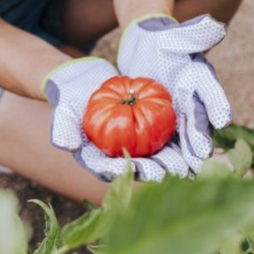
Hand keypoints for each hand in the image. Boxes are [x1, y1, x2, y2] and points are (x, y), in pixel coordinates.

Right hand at [43, 57, 189, 181]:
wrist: (82, 81)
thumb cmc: (69, 98)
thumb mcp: (62, 110)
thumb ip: (63, 129)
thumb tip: (68, 146)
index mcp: (95, 161)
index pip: (113, 171)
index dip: (129, 172)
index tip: (144, 170)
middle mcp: (116, 158)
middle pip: (138, 168)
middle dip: (157, 171)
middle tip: (173, 171)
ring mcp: (131, 147)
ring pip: (153, 157)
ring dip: (171, 161)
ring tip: (188, 163)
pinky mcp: (144, 133)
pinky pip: (160, 137)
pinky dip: (174, 140)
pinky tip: (191, 141)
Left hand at [117, 14, 231, 173]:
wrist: (144, 49)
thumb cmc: (163, 40)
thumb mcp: (176, 35)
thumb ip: (196, 33)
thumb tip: (217, 27)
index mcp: (203, 89)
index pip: (211, 103)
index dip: (214, 112)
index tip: (220, 123)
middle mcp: (194, 112)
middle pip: (196, 136)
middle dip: (195, 153)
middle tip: (193, 166)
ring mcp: (176, 126)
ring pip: (175, 150)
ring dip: (169, 163)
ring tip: (161, 175)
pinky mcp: (155, 134)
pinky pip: (152, 152)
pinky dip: (144, 162)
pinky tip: (131, 172)